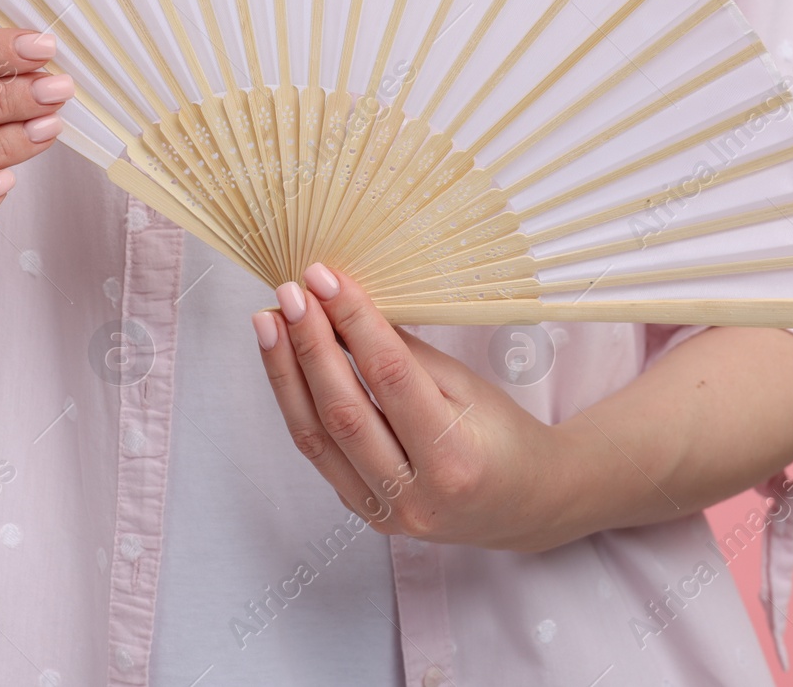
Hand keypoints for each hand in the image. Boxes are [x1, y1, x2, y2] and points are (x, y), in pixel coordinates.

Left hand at [253, 264, 580, 552]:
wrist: (523, 504)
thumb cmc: (503, 437)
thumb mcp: (467, 387)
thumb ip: (405, 355)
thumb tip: (346, 308)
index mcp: (455, 460)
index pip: (391, 377)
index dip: (354, 322)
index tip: (326, 279)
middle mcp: (416, 496)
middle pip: (344, 411)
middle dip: (309, 344)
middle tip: (291, 293)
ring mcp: (384, 512)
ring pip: (315, 437)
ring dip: (285, 373)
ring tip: (268, 322)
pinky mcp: (363, 512)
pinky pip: (318, 454)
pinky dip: (296, 403)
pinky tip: (284, 364)